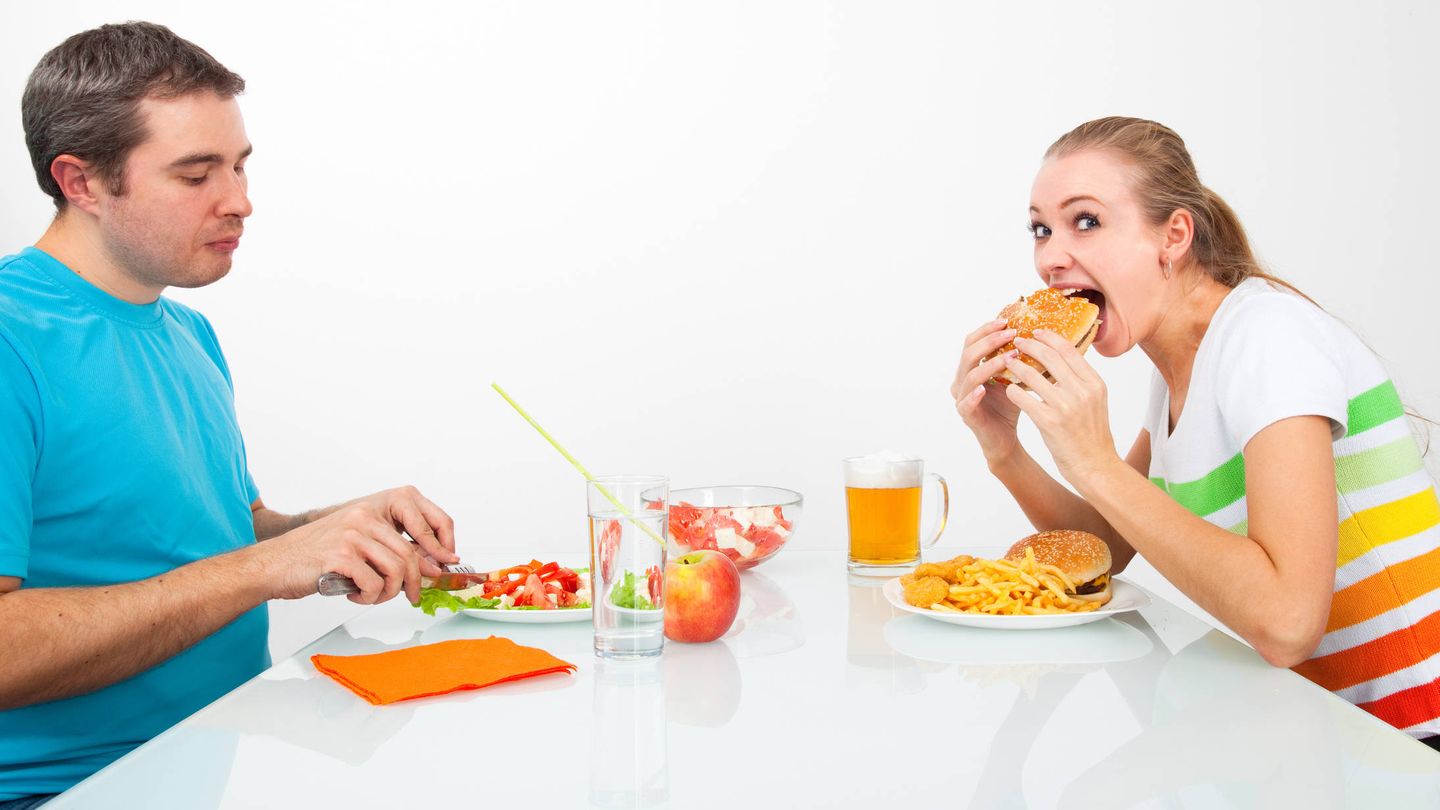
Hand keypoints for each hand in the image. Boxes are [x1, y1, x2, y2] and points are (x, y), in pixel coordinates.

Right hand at [259, 486, 457, 604]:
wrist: (274, 564)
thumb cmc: (316, 557)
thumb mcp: (358, 543)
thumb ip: (390, 549)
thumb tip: (430, 567)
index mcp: (374, 509)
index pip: (425, 521)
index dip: (441, 546)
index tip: (445, 566)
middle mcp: (365, 516)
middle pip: (410, 555)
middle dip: (416, 582)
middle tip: (413, 597)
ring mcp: (353, 534)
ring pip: (396, 570)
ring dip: (388, 593)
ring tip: (373, 596)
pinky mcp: (340, 556)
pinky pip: (373, 583)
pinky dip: (369, 597)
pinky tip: (355, 595)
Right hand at [951, 319, 1022, 464]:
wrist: (1006, 439)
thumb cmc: (1010, 406)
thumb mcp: (1015, 377)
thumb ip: (1018, 358)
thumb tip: (1040, 334)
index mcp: (971, 367)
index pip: (972, 341)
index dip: (987, 329)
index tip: (1007, 321)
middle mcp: (961, 380)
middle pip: (968, 353)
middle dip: (990, 341)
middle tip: (1011, 334)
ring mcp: (961, 397)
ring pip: (969, 375)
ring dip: (990, 364)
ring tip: (1010, 357)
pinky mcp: (966, 415)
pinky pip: (966, 402)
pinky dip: (974, 394)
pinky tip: (985, 388)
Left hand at [1000, 330, 1118, 484]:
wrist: (1095, 466)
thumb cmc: (1092, 435)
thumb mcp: (1095, 401)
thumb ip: (1081, 381)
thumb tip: (1064, 358)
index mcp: (1094, 383)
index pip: (1069, 350)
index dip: (1049, 338)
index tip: (1036, 332)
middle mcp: (1082, 391)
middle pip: (1049, 357)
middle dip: (1029, 345)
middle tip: (1016, 341)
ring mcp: (1065, 406)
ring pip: (1031, 375)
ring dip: (1016, 366)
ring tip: (1007, 362)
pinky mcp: (1049, 421)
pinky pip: (1023, 398)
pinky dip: (1013, 390)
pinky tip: (1009, 389)